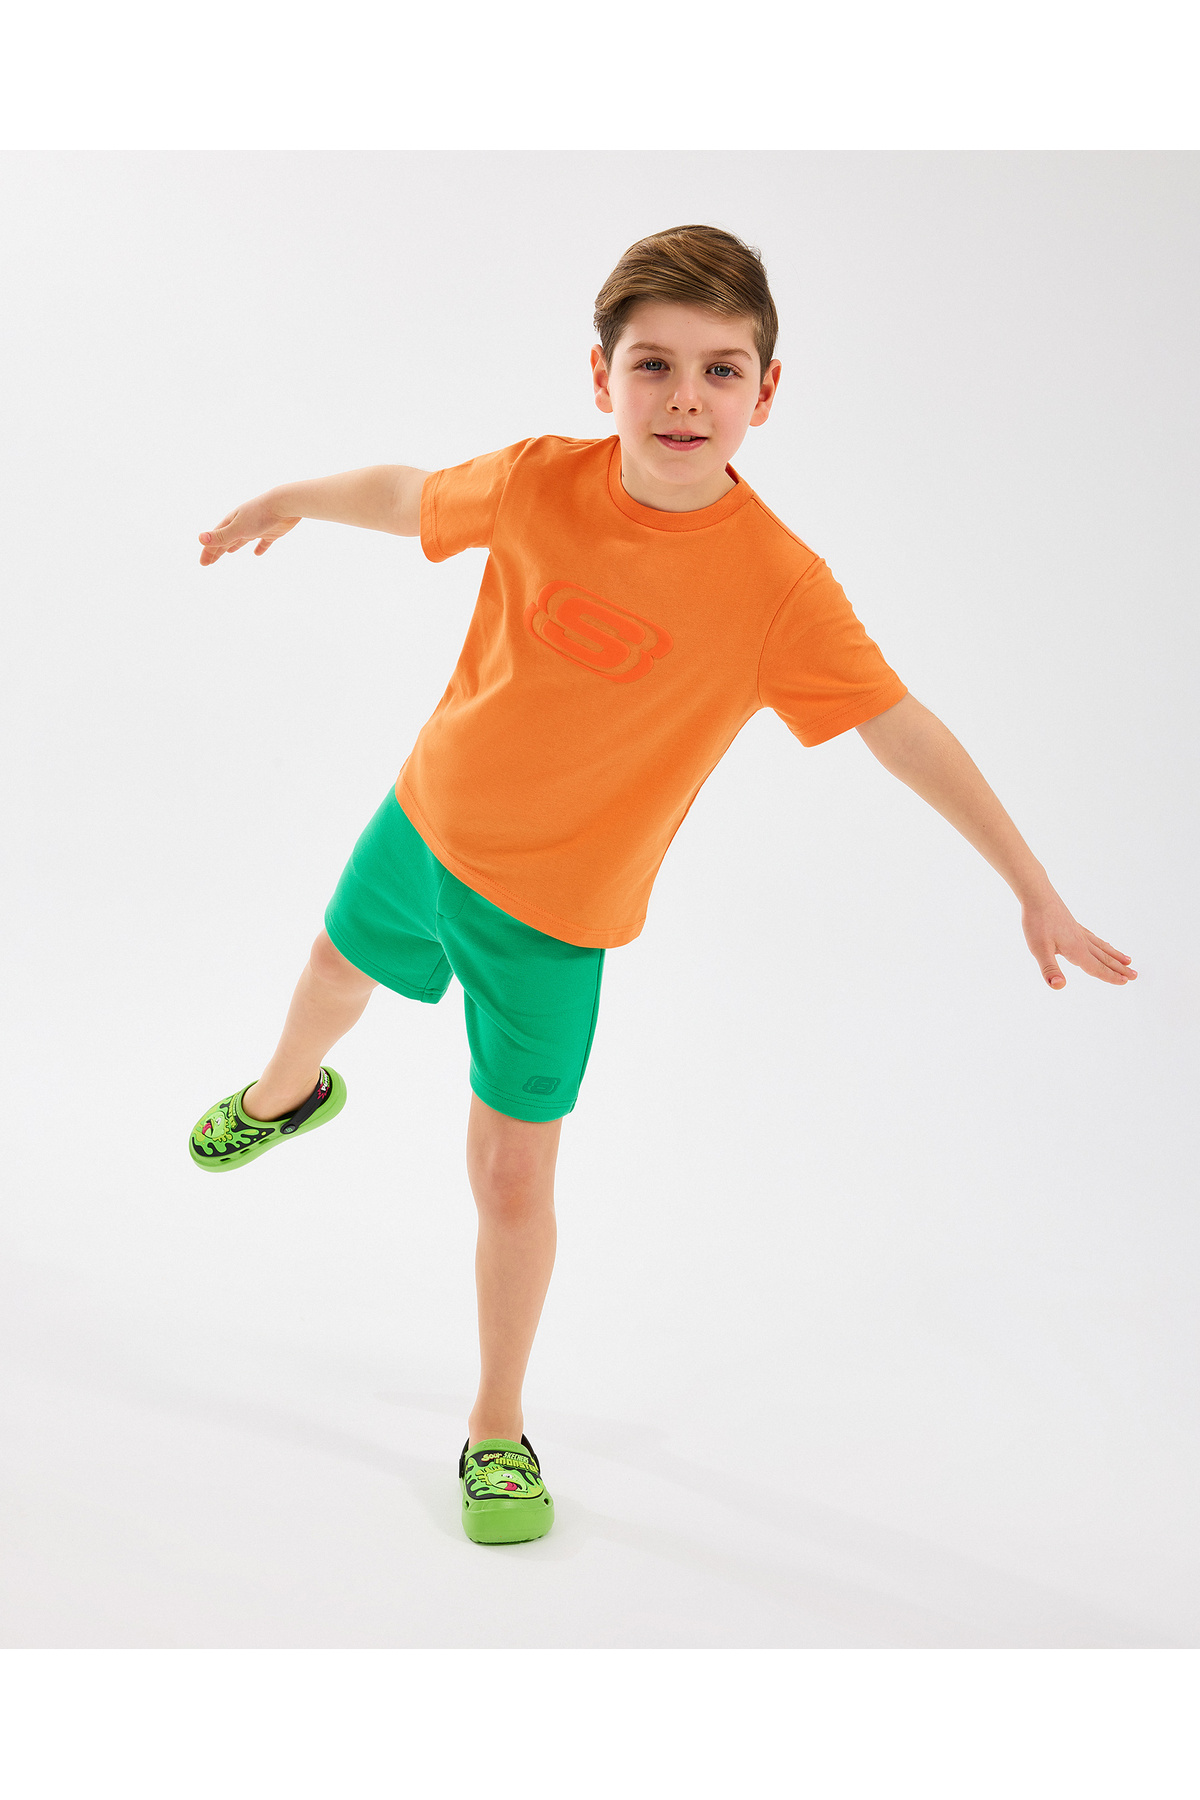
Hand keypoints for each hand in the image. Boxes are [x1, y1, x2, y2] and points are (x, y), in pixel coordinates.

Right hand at [198, 492, 299, 564]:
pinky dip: (259, 548)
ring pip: (242, 539)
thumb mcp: (238, 528)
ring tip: (229, 552)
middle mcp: (242, 524)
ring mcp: (257, 527)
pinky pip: (263, 542)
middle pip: (226, 540)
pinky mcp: (272, 531)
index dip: (208, 551)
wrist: (284, 504)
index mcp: (232, 522)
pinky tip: (257, 553)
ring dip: (235, 546)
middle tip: (209, 562)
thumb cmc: (259, 514)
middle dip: (217, 550)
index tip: (203, 563)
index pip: (216, 538)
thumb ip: (220, 536)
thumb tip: (200, 539)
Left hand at [1021, 889, 1136, 988]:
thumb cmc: (1036, 922)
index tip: (1125, 982)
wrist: (1037, 896)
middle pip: (1103, 958)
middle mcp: (1081, 941)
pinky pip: (1093, 938)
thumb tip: (1059, 986)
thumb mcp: (1038, 949)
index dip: (1110, 976)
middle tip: (1135, 975)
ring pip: (1101, 947)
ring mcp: (1078, 932)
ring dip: (1115, 956)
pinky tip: (1104, 944)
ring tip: (1128, 960)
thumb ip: (1049, 969)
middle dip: (1119, 968)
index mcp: (1075, 950)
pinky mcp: (1073, 925)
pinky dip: (1102, 944)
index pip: (1096, 967)